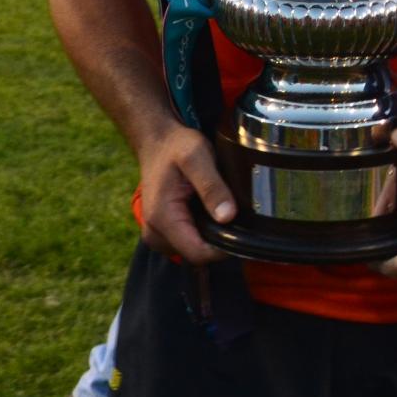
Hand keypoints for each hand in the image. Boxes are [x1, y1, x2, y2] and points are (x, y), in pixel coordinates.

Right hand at [136, 122, 235, 264]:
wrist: (158, 142)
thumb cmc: (177, 146)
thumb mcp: (198, 158)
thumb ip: (212, 187)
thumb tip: (227, 217)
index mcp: (162, 218)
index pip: (198, 254)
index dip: (224, 248)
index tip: (242, 229)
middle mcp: (154, 233)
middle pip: (197, 255)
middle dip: (218, 240)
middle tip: (231, 211)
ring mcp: (156, 235)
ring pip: (193, 251)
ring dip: (210, 235)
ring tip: (217, 207)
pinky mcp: (162, 232)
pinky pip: (187, 242)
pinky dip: (201, 231)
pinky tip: (208, 211)